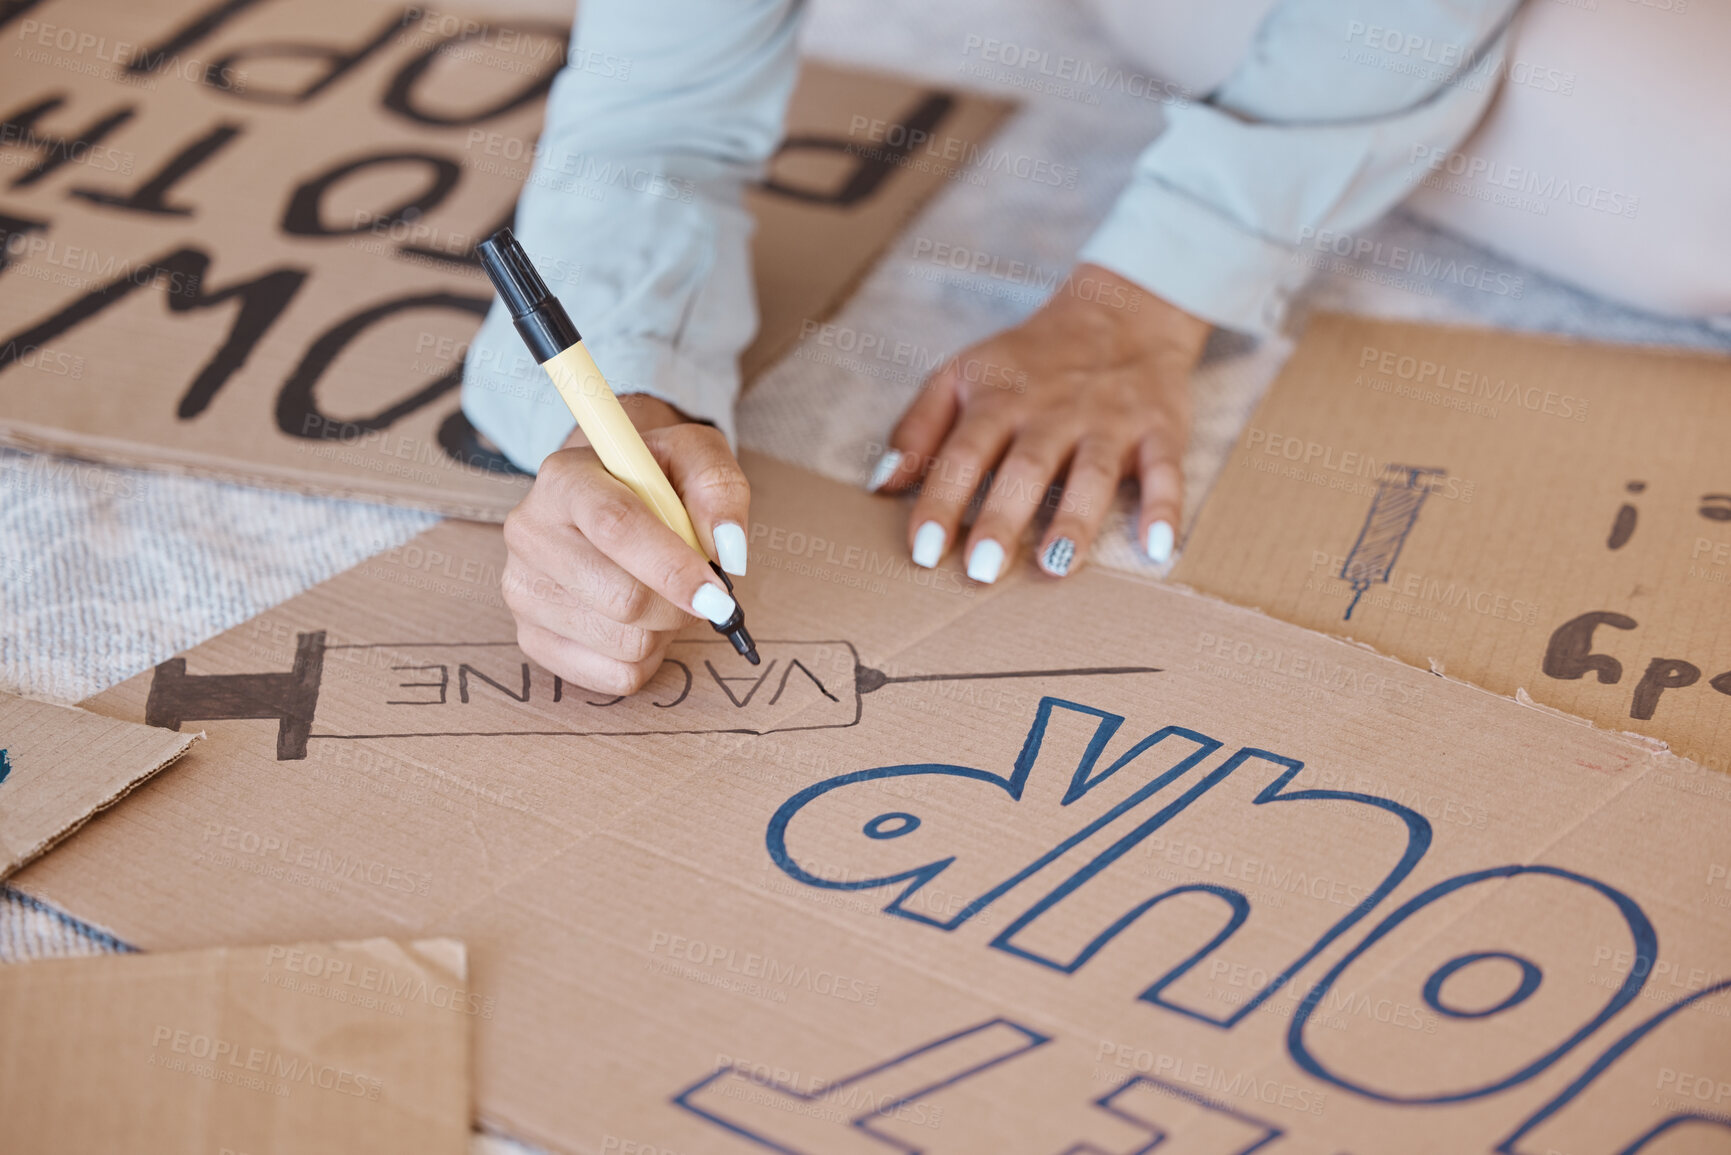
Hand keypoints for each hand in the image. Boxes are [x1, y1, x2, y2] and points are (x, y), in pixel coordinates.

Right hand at [501, 395, 749, 695]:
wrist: (608, 491)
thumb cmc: (654, 476)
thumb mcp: (694, 456)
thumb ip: (719, 490)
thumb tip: (729, 552)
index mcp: (565, 479)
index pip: (615, 527)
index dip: (672, 568)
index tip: (717, 595)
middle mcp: (530, 533)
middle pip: (621, 598)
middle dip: (679, 604)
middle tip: (697, 587)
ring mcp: (523, 589)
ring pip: (624, 643)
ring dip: (665, 629)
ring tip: (660, 593)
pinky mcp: (531, 639)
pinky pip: (615, 676)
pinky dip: (647, 657)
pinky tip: (641, 622)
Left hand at [871, 264, 1208, 579]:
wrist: (1121, 311)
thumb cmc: (1030, 360)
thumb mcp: (963, 375)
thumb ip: (919, 427)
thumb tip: (881, 484)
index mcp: (999, 401)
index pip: (962, 454)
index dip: (940, 503)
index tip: (921, 552)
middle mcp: (1053, 413)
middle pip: (1024, 468)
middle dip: (1002, 519)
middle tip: (981, 571)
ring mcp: (1109, 422)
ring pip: (1093, 472)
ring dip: (1075, 518)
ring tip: (1055, 565)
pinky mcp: (1160, 429)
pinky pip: (1166, 470)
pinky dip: (1165, 507)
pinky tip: (1157, 548)